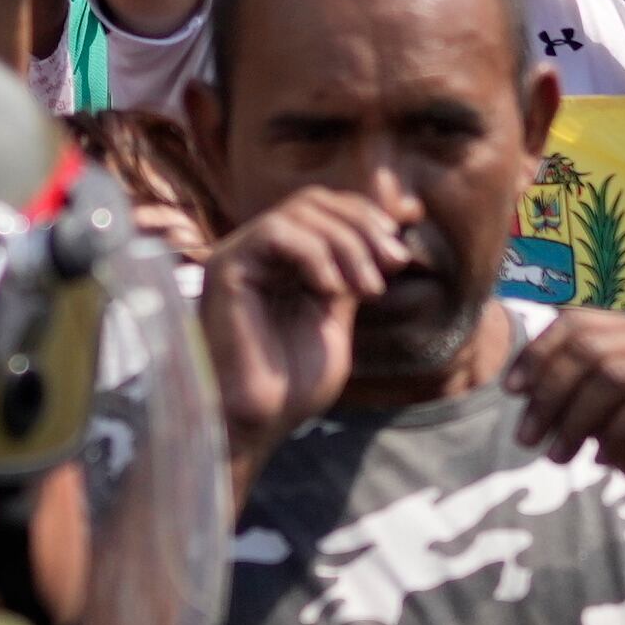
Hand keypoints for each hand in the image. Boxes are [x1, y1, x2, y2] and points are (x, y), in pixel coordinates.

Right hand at [196, 185, 426, 463]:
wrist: (257, 424)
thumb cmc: (290, 385)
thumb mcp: (335, 318)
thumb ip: (352, 274)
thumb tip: (390, 231)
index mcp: (280, 260)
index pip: (324, 208)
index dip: (365, 219)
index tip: (398, 256)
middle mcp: (256, 251)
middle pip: (314, 201)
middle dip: (362, 227)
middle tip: (391, 266)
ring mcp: (239, 256)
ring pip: (299, 212)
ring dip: (347, 245)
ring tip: (367, 290)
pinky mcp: (226, 267)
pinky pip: (275, 233)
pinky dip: (314, 254)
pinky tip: (329, 290)